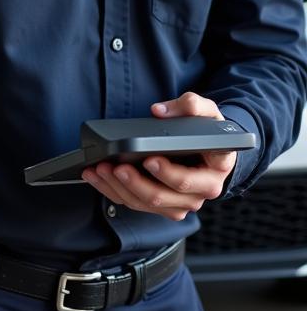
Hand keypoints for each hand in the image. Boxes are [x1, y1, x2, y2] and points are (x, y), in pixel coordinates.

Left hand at [82, 93, 235, 220]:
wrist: (211, 149)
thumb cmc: (208, 131)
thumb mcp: (208, 112)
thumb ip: (191, 105)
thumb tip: (160, 111)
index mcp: (213, 173)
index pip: (189, 180)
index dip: (168, 173)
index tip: (148, 159)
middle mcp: (199, 193)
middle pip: (163, 197)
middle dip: (136, 183)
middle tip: (117, 166)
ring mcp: (180, 202)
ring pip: (146, 204)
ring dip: (120, 188)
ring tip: (101, 169)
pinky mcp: (163, 205)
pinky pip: (136, 203)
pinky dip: (113, 191)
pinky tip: (97, 176)